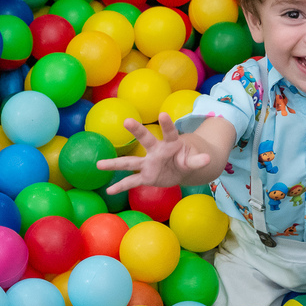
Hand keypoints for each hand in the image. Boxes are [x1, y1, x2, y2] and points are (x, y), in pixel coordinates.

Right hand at [96, 113, 211, 194]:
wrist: (180, 167)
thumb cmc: (187, 158)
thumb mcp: (193, 160)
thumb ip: (197, 160)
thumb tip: (207, 159)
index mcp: (171, 143)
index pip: (169, 132)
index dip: (167, 124)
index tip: (163, 115)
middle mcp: (156, 151)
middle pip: (146, 140)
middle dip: (137, 131)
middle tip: (127, 121)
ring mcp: (148, 163)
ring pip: (130, 162)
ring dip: (115, 164)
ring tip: (99, 164)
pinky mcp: (146, 176)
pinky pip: (132, 181)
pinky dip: (121, 187)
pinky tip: (109, 190)